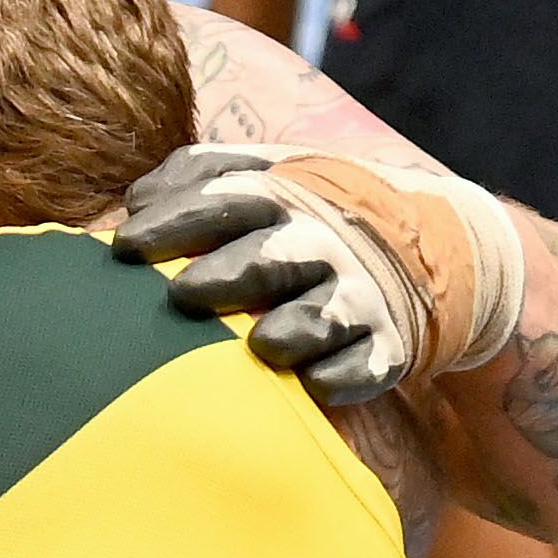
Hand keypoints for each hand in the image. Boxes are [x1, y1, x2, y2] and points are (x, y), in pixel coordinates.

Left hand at [110, 141, 524, 404]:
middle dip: (227, 274)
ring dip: (290, 329)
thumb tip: (136, 200)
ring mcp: (358, 297)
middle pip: (271, 257)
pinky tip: (314, 385)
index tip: (126, 247)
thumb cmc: (313, 215)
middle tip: (181, 294)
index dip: (176, 221)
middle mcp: (323, 243)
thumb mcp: (269, 172)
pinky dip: (341, 376)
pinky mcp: (388, 347)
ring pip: (321, 316)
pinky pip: (363, 367)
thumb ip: (200, 175)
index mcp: (285, 196)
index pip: (226, 200)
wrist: (431, 244)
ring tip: (259, 343)